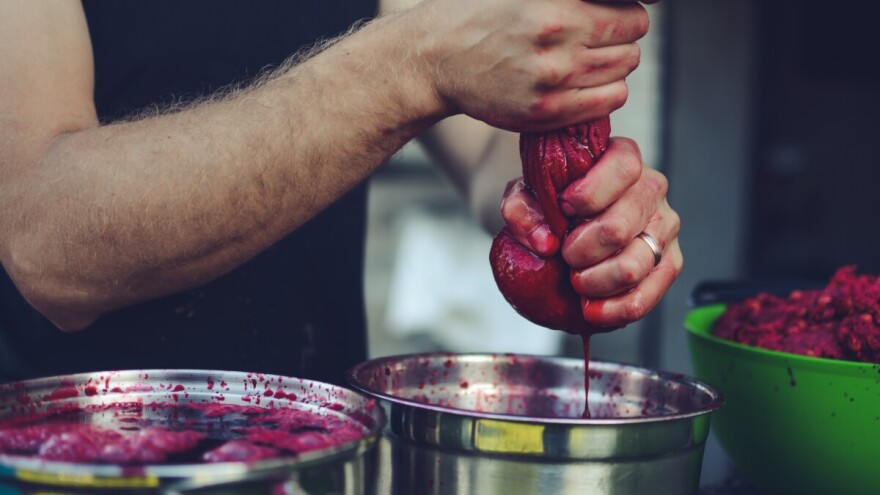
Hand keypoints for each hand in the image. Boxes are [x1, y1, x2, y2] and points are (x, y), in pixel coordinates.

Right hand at [410, 0, 649, 130]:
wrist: (437, 57)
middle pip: (633, 38)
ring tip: (583, 58)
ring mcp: (554, 78)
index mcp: (559, 2)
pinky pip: (609, 100)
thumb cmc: (480, 13)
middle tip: (595, 37)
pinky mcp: (548, 110)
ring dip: (613, 63)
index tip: (609, 13)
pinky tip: (581, 82)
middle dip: (621, 35)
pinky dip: (605, 91)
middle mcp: (559, 37)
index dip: (624, 10)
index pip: (632, 10)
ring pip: (624, 69)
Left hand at [500, 137, 681, 326]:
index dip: (587, 196)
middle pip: (619, 228)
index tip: (563, 210)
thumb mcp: (526, 195)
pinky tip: (592, 309)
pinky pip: (648, 296)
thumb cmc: (553, 202)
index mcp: (624, 159)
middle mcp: (652, 189)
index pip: (622, 169)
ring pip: (633, 266)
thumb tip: (545, 242)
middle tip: (566, 255)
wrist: (567, 226)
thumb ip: (522, 209)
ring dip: (594, 282)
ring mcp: (665, 227)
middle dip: (580, 251)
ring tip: (576, 280)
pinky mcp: (669, 263)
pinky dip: (615, 309)